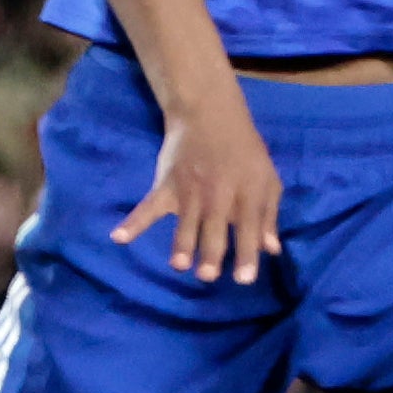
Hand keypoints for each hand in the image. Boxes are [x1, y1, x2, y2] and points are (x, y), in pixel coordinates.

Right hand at [112, 92, 281, 282]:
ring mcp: (191, 189)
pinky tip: (120, 237)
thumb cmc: (244, 151)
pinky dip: (134, 221)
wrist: (209, 114)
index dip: (247, 253)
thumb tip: (273, 250)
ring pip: (186, 221)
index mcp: (247, 192)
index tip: (244, 279)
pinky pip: (149, 206)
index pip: (248, 227)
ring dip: (182, 243)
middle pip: (215, 226)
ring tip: (180, 265)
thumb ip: (269, 215)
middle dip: (210, 250)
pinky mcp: (167, 185)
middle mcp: (219, 193)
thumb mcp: (267, 178)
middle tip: (206, 275)